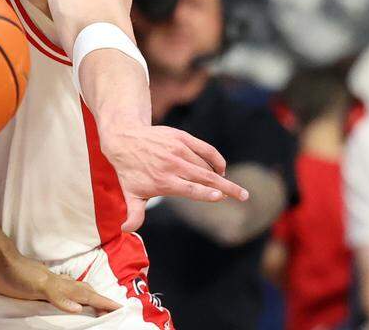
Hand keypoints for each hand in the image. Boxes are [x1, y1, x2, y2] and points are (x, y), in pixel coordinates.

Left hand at [0, 247, 120, 314]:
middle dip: (100, 299)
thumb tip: (79, 308)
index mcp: (61, 285)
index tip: (120, 307)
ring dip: (87, 296)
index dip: (102, 302)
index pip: (86, 295)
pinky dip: (70, 295)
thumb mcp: (38, 285)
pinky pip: (61, 291)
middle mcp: (58, 284)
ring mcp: (48, 284)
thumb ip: (58, 296)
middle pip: (84, 291)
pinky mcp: (38, 286)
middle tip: (113, 307)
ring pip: (74, 290)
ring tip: (97, 303)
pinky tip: (68, 297)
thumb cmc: (16, 273)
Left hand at [100, 124, 249, 230]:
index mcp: (163, 181)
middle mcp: (171, 165)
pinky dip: (216, 159)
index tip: (220, 197)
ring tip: (224, 185)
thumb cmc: (129, 170)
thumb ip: (134, 214)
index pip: (189, 189)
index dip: (205, 193)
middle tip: (244, 196)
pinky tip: (221, 168)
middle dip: (226, 187)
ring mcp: (177, 149)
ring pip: (205, 165)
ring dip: (218, 176)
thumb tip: (125, 231)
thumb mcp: (130, 193)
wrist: (124, 139)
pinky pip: (205, 149)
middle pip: (204, 177)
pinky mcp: (181, 137)